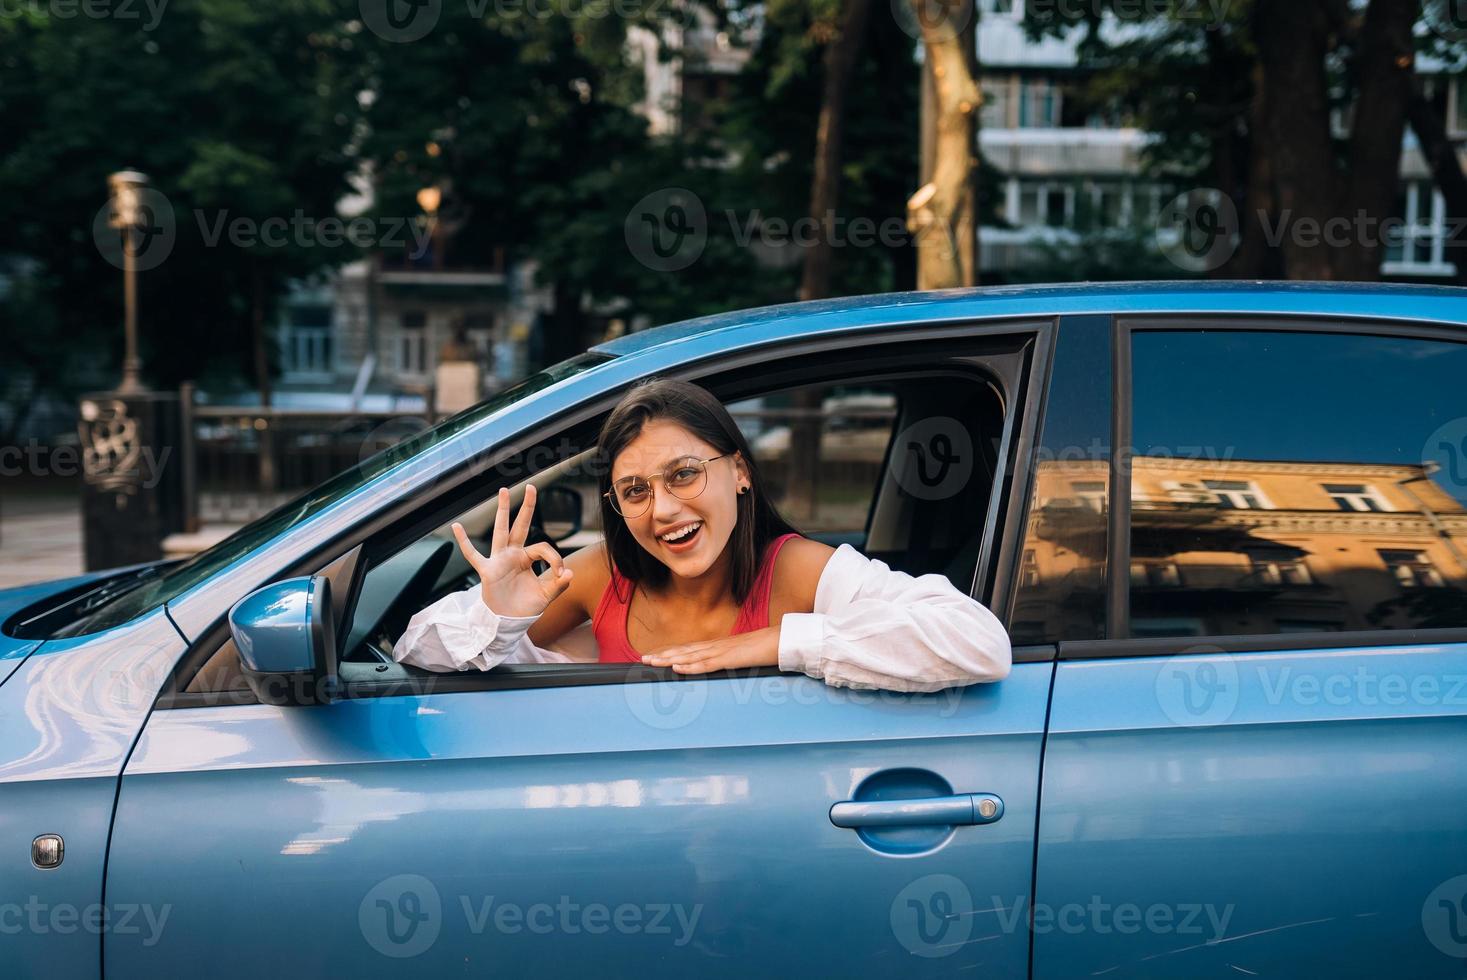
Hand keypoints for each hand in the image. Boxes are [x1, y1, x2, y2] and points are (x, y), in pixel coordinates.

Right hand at [451, 484, 571, 618]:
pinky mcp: (487, 571)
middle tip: (531, 486)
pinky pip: (473, 555)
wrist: (507, 622)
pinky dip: (464, 542)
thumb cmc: (525, 607)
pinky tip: (457, 527)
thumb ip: (559, 584)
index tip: (560, 574)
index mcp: (527, 558)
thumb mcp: (546, 595)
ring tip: (503, 491)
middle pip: (520, 526)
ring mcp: (498, 560)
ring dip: (502, 511)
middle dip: (526, 507)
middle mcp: (512, 554)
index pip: (542, 548)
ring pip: (501, 531)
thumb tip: (569, 572)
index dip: (554, 559)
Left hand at [640, 626, 779, 674]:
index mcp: (719, 646)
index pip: (690, 649)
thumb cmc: (766, 648)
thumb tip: (726, 667)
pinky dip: (690, 666)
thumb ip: (733, 661)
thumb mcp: (745, 656)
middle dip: (664, 654)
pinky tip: (677, 667)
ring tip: (653, 661)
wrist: (782, 640)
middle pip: (685, 650)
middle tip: (644, 658)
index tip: (657, 655)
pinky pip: (706, 664)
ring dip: (670, 659)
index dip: (673, 652)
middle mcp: (716, 646)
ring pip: (690, 656)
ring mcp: (722, 651)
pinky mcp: (729, 659)